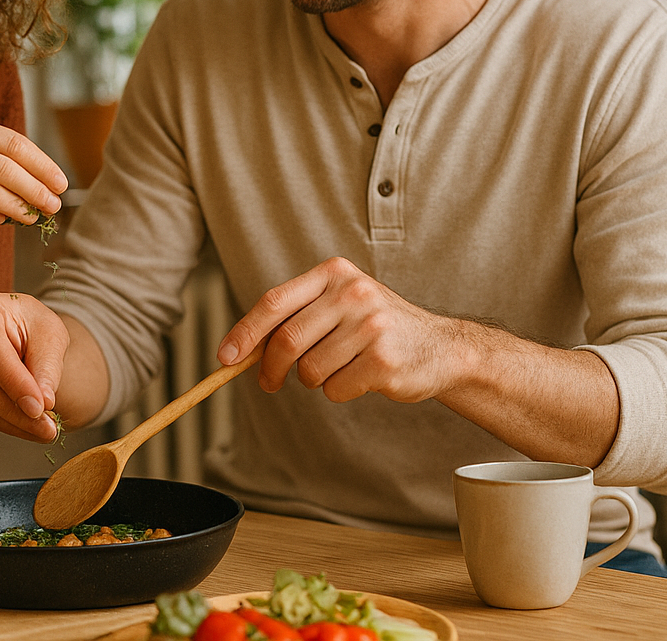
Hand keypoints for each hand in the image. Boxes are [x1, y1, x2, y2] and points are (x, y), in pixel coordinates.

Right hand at [0, 290, 69, 441]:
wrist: (18, 332)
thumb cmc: (32, 328)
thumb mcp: (51, 336)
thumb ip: (47, 367)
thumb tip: (43, 402)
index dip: (14, 382)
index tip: (40, 407)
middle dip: (14, 410)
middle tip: (49, 427)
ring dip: (10, 421)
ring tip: (44, 428)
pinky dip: (2, 423)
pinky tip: (24, 425)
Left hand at [217, 257, 468, 403]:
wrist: (441, 347)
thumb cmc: (376, 327)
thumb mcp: (339, 305)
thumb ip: (296, 317)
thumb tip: (240, 349)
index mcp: (334, 273)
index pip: (274, 302)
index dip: (244, 333)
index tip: (225, 358)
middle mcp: (353, 293)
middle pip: (287, 340)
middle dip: (271, 369)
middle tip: (269, 383)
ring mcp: (371, 326)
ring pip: (310, 370)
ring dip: (314, 380)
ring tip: (339, 368)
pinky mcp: (384, 360)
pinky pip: (336, 390)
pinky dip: (340, 392)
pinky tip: (363, 377)